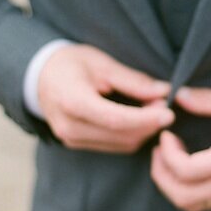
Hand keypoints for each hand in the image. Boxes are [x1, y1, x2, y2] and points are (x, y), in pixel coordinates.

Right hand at [38, 45, 173, 152]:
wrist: (41, 76)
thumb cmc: (71, 64)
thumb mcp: (102, 63)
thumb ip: (133, 81)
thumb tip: (164, 92)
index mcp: (72, 101)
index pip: (116, 119)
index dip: (146, 119)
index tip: (169, 112)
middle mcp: (69, 126)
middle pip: (121, 135)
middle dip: (149, 123)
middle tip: (164, 103)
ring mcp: (71, 139)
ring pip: (121, 145)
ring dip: (143, 131)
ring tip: (153, 108)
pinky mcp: (77, 145)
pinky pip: (113, 147)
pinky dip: (131, 135)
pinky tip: (139, 119)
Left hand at [150, 84, 210, 210]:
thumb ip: (210, 99)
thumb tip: (179, 96)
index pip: (187, 171)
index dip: (167, 154)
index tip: (168, 133)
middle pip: (183, 197)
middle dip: (161, 175)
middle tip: (160, 149)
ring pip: (193, 205)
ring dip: (171, 186)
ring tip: (169, 159)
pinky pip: (205, 202)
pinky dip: (186, 190)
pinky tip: (187, 165)